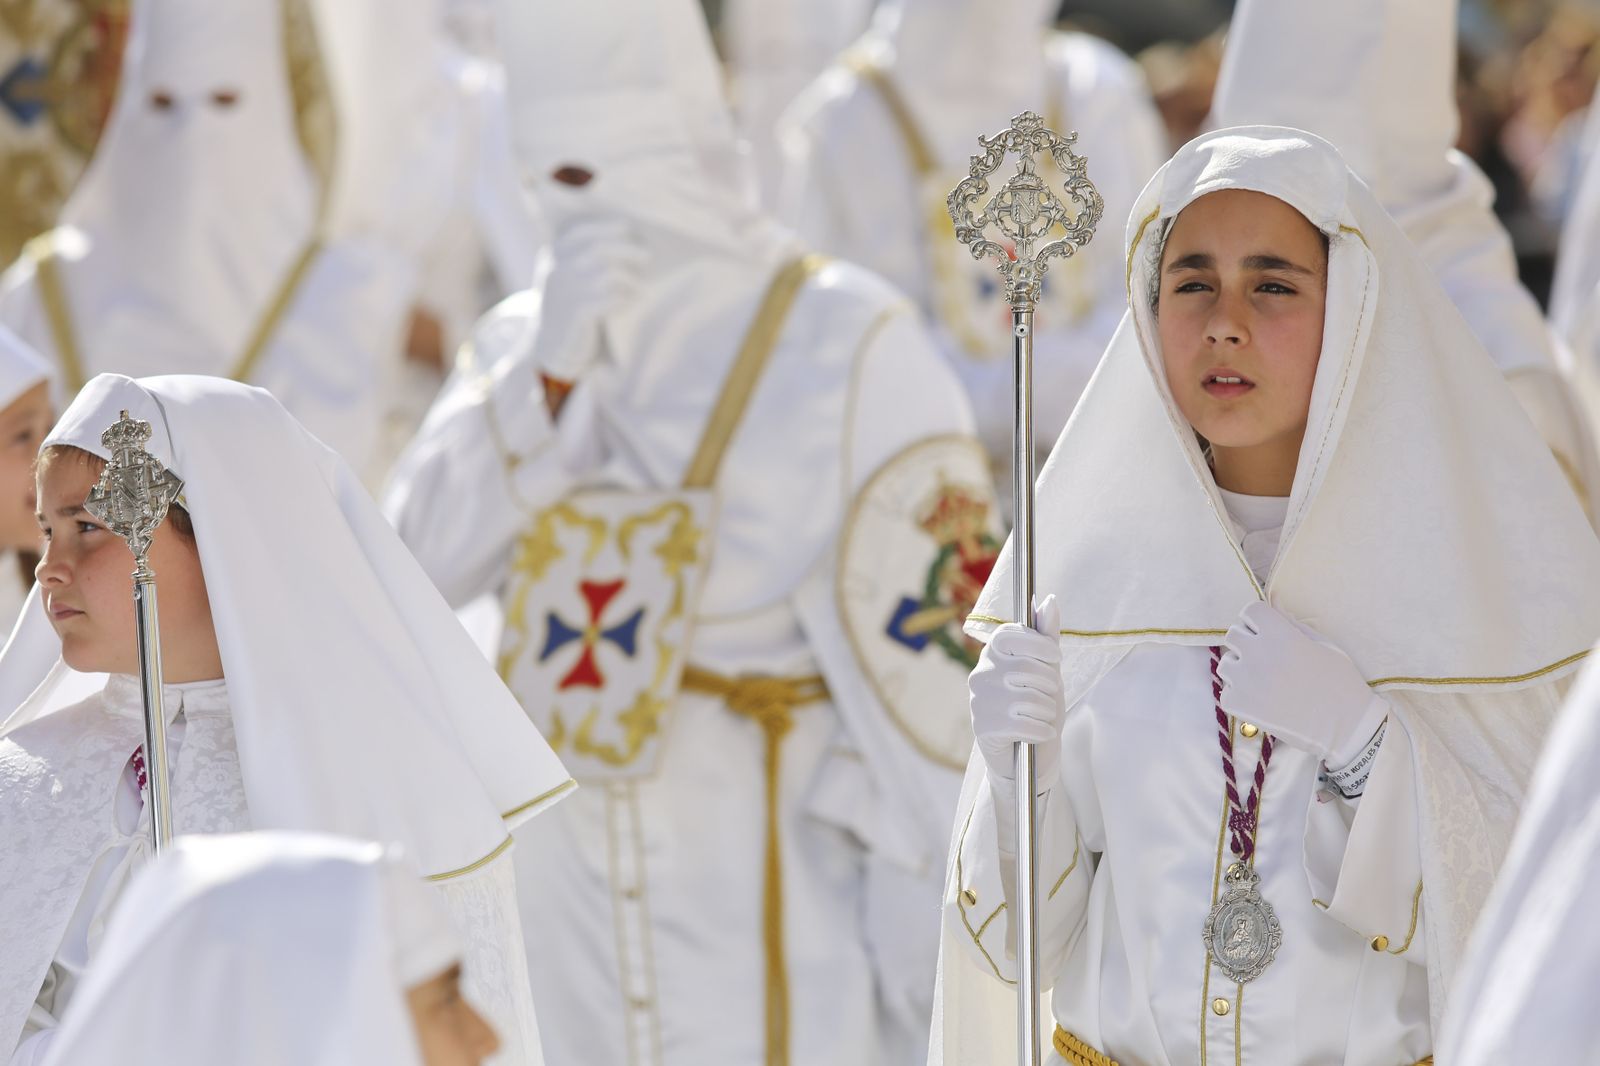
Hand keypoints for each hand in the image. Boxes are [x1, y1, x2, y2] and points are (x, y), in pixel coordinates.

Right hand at [531, 217, 646, 382]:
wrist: (550, 346)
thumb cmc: (570, 306)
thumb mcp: (568, 276)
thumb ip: (586, 257)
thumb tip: (630, 237)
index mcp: (554, 256)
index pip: (582, 232)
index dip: (609, 228)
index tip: (630, 230)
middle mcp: (557, 271)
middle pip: (599, 250)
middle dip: (627, 250)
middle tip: (647, 256)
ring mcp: (567, 293)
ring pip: (608, 275)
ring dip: (631, 279)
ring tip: (642, 286)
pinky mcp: (577, 316)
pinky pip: (610, 300)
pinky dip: (626, 298)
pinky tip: (633, 301)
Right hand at [969, 595, 1063, 790]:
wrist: (1028, 757)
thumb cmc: (1038, 708)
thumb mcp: (1048, 671)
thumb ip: (1047, 637)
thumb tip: (1050, 600)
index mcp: (993, 654)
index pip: (1010, 635)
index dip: (1038, 644)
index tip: (1055, 658)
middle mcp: (981, 674)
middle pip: (1026, 668)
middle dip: (1050, 686)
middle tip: (1049, 697)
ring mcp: (979, 701)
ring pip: (1029, 698)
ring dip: (1048, 712)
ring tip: (1043, 718)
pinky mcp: (983, 726)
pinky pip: (1024, 723)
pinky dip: (1042, 731)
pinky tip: (1040, 734)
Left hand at [1217, 602, 1387, 766]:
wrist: (1346, 727)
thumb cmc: (1339, 681)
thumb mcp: (1322, 644)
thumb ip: (1291, 621)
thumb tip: (1274, 598)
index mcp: (1280, 635)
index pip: (1250, 611)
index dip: (1260, 620)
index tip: (1270, 632)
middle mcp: (1258, 654)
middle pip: (1233, 635)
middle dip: (1249, 642)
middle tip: (1270, 659)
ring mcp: (1245, 681)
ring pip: (1226, 663)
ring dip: (1241, 668)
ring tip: (1266, 681)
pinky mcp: (1239, 705)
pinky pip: (1226, 691)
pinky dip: (1240, 695)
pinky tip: (1263, 700)